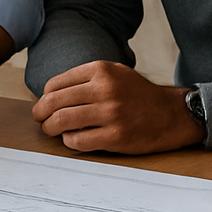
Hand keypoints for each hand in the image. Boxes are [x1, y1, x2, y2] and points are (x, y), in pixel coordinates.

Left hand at [31, 61, 204, 153]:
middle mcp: (105, 90)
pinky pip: (78, 141)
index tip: (45, 104)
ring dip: (50, 128)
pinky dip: (68, 141)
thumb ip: (86, 78)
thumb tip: (50, 93)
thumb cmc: (138, 94)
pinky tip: (71, 139)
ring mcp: (111, 114)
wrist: (171, 114)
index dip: (45, 97)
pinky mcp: (115, 137)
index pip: (56, 84)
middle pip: (54, 102)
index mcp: (101, 71)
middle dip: (41, 113)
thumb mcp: (114, 73)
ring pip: (62, 121)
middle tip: (40, 119)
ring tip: (51, 130)